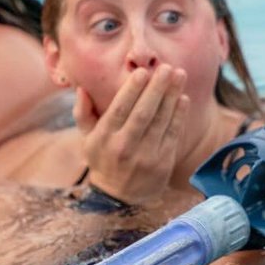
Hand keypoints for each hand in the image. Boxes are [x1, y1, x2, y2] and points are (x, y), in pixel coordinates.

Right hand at [77, 64, 188, 206]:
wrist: (119, 197)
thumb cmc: (103, 159)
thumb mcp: (87, 139)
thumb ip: (82, 113)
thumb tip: (81, 88)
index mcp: (103, 138)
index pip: (119, 110)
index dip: (132, 90)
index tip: (142, 72)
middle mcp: (124, 147)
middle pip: (142, 113)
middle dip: (156, 88)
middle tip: (166, 67)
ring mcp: (145, 157)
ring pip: (160, 122)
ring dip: (171, 96)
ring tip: (179, 75)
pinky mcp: (162, 163)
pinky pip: (172, 135)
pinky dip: (178, 116)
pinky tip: (183, 99)